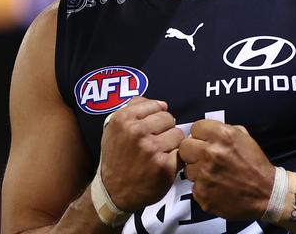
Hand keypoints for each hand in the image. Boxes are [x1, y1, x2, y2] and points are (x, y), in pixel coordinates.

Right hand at [100, 97, 184, 212]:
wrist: (113, 192)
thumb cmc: (117, 157)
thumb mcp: (114, 128)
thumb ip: (134, 108)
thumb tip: (161, 103)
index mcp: (123, 119)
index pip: (157, 105)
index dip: (156, 117)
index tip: (149, 128)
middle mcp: (136, 132)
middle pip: (169, 118)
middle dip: (164, 129)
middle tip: (153, 142)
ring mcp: (151, 149)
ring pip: (178, 134)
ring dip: (172, 144)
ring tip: (158, 153)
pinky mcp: (164, 165)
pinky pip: (181, 152)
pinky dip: (176, 158)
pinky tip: (163, 163)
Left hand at [178, 120, 274, 219]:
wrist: (266, 193)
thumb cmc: (255, 164)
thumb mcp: (243, 137)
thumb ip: (222, 130)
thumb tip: (203, 132)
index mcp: (222, 136)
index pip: (195, 127)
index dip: (200, 134)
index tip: (204, 140)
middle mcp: (211, 153)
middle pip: (185, 146)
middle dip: (193, 151)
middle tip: (203, 157)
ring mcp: (205, 175)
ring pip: (187, 168)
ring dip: (197, 171)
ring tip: (213, 174)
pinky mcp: (202, 194)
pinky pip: (194, 187)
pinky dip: (203, 187)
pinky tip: (216, 187)